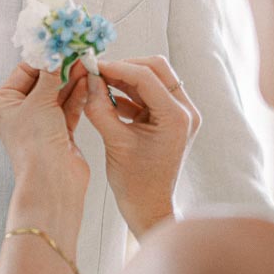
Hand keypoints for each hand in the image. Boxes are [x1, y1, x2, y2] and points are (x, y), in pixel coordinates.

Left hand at [0, 62, 91, 243]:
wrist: (52, 182)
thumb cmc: (35, 146)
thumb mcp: (40, 102)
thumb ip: (50, 76)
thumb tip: (55, 53)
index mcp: (5, 104)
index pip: (25, 71)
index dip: (43, 58)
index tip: (60, 44)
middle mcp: (21, 113)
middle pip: (43, 81)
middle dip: (61, 68)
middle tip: (77, 51)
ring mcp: (41, 123)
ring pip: (59, 94)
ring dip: (73, 79)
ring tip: (87, 62)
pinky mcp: (60, 132)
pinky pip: (69, 107)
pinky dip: (78, 94)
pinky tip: (88, 81)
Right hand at [83, 56, 200, 237]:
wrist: (150, 209)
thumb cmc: (136, 183)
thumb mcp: (115, 142)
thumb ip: (100, 107)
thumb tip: (89, 78)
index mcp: (176, 117)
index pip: (146, 76)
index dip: (116, 67)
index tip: (92, 65)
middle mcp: (184, 111)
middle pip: (156, 69)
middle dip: (124, 66)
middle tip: (97, 70)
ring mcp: (179, 115)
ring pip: (152, 79)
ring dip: (124, 78)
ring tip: (98, 82)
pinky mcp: (169, 120)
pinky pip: (148, 94)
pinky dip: (128, 92)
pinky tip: (106, 96)